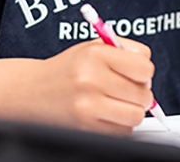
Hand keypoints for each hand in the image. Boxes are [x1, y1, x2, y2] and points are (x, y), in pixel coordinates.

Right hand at [39, 37, 154, 134]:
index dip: (144, 71)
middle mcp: (91, 80)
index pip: (144, 66)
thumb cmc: (67, 69)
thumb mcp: (92, 48)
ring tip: (119, 102)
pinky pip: (123, 131)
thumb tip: (149, 70)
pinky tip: (106, 114)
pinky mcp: (86, 128)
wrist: (30, 92)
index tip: (137, 73)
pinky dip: (120, 124)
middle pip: (143, 94)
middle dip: (140, 92)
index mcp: (96, 55)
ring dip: (132, 110)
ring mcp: (88, 107)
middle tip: (127, 89)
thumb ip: (124, 50)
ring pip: (136, 115)